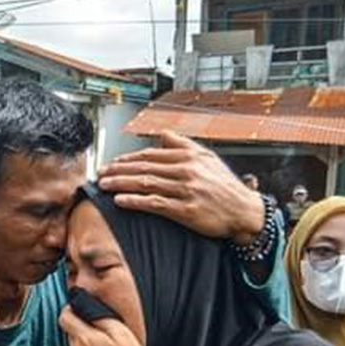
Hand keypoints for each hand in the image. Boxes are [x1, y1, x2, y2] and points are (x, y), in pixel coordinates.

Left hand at [58, 307, 150, 345]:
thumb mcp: (121, 333)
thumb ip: (100, 318)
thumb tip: (86, 309)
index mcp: (84, 339)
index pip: (64, 317)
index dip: (71, 310)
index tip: (82, 310)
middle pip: (70, 332)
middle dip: (82, 329)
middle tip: (102, 333)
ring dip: (85, 345)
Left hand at [98, 131, 263, 244]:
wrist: (244, 211)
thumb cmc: (224, 186)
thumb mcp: (208, 158)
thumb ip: (183, 144)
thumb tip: (162, 134)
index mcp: (189, 156)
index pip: (150, 154)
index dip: (127, 159)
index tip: (111, 163)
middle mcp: (186, 170)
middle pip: (144, 167)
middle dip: (118, 170)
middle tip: (100, 174)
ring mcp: (186, 190)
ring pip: (146, 183)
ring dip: (121, 183)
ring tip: (104, 185)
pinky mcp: (186, 210)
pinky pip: (154, 203)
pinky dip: (135, 201)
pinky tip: (120, 201)